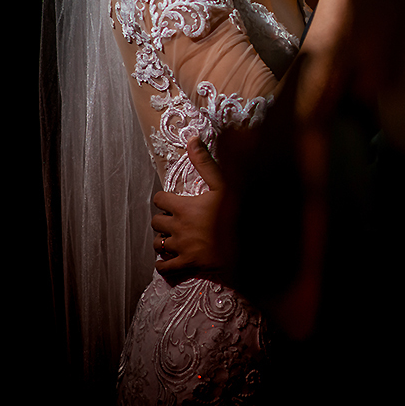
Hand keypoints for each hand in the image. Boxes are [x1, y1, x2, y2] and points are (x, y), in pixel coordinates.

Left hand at [152, 137, 226, 274]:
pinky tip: (170, 259)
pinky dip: (163, 264)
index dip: (164, 199)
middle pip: (155, 222)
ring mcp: (182, 247)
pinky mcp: (187, 264)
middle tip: (174, 219)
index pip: (159, 199)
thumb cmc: (237, 211)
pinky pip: (164, 267)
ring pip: (158, 244)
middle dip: (162, 219)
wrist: (248, 244)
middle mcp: (179, 227)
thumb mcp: (223, 184)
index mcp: (184, 206)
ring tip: (173, 237)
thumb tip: (192, 139)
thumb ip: (205, 163)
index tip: (172, 201)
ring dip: (162, 239)